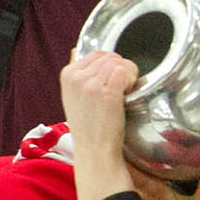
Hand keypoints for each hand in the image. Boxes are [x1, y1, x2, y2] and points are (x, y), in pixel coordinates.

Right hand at [60, 49, 137, 199]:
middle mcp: (76, 76)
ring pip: (119, 62)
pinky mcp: (106, 92)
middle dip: (122, 69)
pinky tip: (129, 93)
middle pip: (110, 56)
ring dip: (129, 75)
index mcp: (68, 74)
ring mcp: (90, 83)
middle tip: (123, 88)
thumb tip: (76, 49)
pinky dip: (132, 79)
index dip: (111, 65)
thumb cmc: (89, 127)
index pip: (96, 53)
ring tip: (125, 92)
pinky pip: (125, 71)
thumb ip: (77, 74)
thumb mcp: (74, 96)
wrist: (95, 150)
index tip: (114, 82)